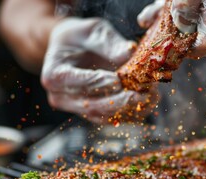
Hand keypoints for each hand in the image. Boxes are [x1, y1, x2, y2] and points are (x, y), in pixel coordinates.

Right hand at [41, 18, 157, 123]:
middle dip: (120, 101)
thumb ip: (109, 43)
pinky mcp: (92, 114)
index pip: (78, 82)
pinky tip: (148, 103)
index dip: (100, 82)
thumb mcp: (93, 31)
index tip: (119, 79)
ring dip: (130, 109)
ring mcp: (76, 108)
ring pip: (104, 116)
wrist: (72, 48)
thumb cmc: (81, 37)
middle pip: (92, 106)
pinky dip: (131, 113)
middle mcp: (61, 97)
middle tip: (142, 93)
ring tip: (151, 97)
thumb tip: (129, 53)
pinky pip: (112, 119)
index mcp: (54, 74)